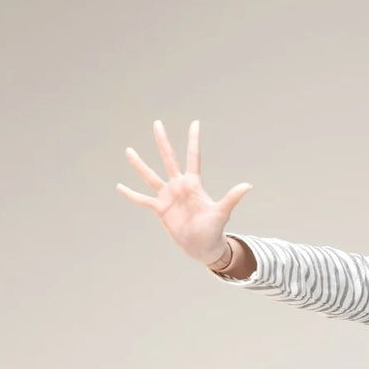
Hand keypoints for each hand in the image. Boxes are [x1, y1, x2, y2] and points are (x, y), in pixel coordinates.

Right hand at [116, 119, 252, 264]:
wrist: (203, 246)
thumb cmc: (214, 229)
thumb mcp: (222, 212)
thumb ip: (232, 197)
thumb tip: (248, 185)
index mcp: (194, 184)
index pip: (193, 156)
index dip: (194, 140)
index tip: (195, 122)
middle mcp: (179, 186)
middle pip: (169, 158)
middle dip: (163, 141)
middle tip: (157, 123)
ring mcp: (168, 196)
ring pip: (151, 176)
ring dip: (140, 164)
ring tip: (128, 150)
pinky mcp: (160, 209)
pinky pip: (143, 200)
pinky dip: (131, 194)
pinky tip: (119, 186)